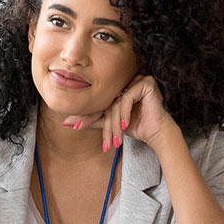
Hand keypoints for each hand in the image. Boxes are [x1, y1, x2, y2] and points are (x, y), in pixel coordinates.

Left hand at [63, 75, 178, 150]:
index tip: (77, 127)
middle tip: (105, 144)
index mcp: (115, 87)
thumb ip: (90, 120)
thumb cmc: (136, 126)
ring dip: (116, 124)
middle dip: (105, 126)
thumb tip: (66, 122)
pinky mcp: (146, 82)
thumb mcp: (109, 123)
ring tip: (116, 140)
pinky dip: (125, 113)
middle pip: (108, 102)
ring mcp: (136, 79)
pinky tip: (125, 125)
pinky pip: (129, 97)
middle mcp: (125, 80)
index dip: (88, 115)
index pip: (99, 101)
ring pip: (117, 102)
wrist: (157, 133)